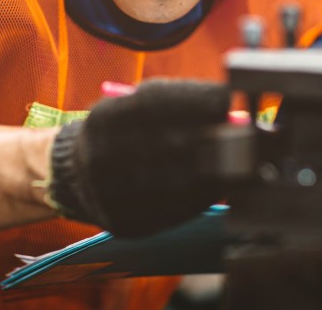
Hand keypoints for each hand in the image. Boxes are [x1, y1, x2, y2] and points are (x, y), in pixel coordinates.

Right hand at [48, 79, 230, 237]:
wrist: (78, 176)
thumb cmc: (121, 133)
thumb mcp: (133, 107)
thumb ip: (173, 103)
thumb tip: (226, 107)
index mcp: (103, 119)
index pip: (154, 103)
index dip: (196, 99)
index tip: (226, 99)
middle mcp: (101, 156)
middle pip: (170, 143)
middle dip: (214, 135)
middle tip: (243, 132)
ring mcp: (111, 193)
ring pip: (177, 180)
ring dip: (216, 169)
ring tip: (237, 160)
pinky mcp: (124, 223)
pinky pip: (174, 212)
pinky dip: (203, 197)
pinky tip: (218, 185)